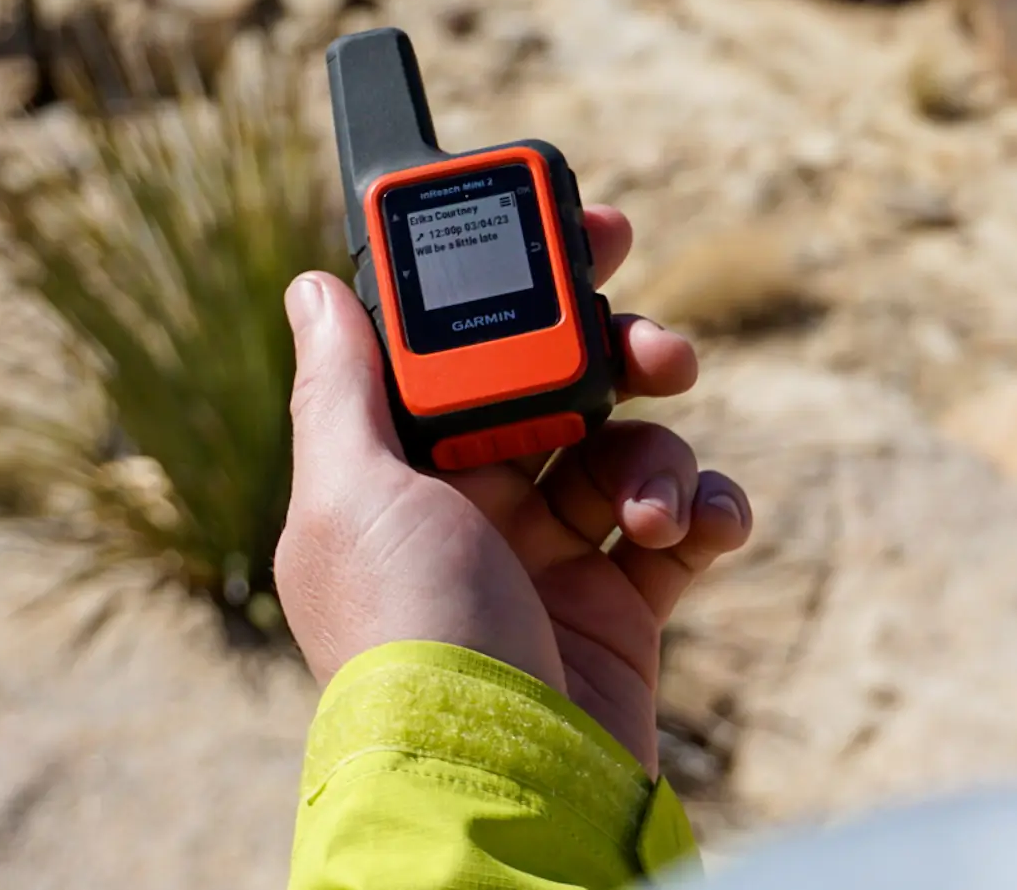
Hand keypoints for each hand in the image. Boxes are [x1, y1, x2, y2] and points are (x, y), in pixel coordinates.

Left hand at [274, 206, 751, 773]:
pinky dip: (702, 512)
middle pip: (562, 385)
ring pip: (628, 449)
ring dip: (657, 455)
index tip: (583, 229)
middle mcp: (475, 505)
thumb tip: (313, 288)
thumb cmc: (410, 640)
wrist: (502, 787)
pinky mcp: (622, 606)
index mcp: (402, 470)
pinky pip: (679, 525)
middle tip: (659, 348)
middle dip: (618, 355)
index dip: (524, 284)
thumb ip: (343, 390)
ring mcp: (552, 557)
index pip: (467, 347)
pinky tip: (698, 529)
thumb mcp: (353, 501)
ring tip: (648, 509)